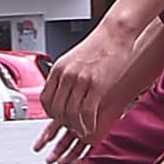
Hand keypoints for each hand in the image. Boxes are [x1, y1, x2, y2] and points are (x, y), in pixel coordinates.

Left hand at [38, 12, 153, 154]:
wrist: (117, 33)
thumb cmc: (100, 44)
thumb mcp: (74, 58)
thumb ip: (65, 75)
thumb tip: (60, 92)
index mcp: (59, 69)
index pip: (46, 99)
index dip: (51, 113)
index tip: (57, 118)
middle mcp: (67, 75)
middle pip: (57, 109)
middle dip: (64, 122)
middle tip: (71, 126)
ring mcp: (81, 81)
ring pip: (71, 114)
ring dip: (76, 126)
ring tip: (82, 129)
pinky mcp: (97, 86)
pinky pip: (87, 113)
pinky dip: (88, 124)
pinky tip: (91, 126)